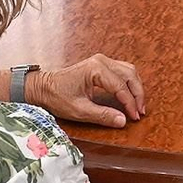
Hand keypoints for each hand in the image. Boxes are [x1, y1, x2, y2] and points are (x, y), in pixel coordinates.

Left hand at [27, 54, 145, 127]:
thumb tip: (123, 121)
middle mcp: (101, 61)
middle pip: (130, 75)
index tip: (134, 117)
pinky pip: (122, 71)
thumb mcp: (79, 110)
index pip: (121, 87)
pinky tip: (130, 96)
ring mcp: (102, 61)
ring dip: (136, 88)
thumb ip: (102, 115)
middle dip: (137, 94)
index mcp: (96, 69)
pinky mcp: (101, 65)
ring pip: (128, 71)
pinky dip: (129, 83)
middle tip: (139, 112)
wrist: (43, 87)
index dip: (130, 103)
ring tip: (137, 106)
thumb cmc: (57, 97)